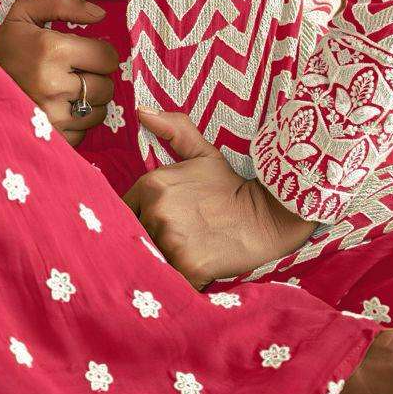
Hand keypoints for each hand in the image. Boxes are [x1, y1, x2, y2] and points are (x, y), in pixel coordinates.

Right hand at [0, 0, 119, 145]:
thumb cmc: (5, 47)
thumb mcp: (24, 13)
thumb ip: (62, 2)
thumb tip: (100, 14)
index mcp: (53, 50)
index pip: (107, 57)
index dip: (100, 53)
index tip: (87, 53)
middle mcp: (54, 85)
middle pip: (106, 86)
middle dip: (96, 77)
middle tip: (76, 72)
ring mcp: (51, 116)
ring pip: (98, 111)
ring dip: (89, 101)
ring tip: (68, 91)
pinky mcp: (48, 137)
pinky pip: (82, 132)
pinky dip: (76, 122)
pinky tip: (59, 109)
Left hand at [121, 107, 319, 289]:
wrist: (266, 215)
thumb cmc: (230, 186)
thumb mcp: (202, 153)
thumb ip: (172, 130)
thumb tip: (140, 111)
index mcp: (152, 185)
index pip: (126, 213)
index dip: (141, 221)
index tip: (161, 225)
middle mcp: (157, 211)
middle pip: (138, 238)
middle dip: (151, 242)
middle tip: (178, 241)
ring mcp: (172, 239)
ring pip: (152, 260)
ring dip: (163, 264)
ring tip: (185, 256)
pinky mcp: (188, 267)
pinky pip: (171, 282)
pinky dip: (179, 282)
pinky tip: (195, 273)